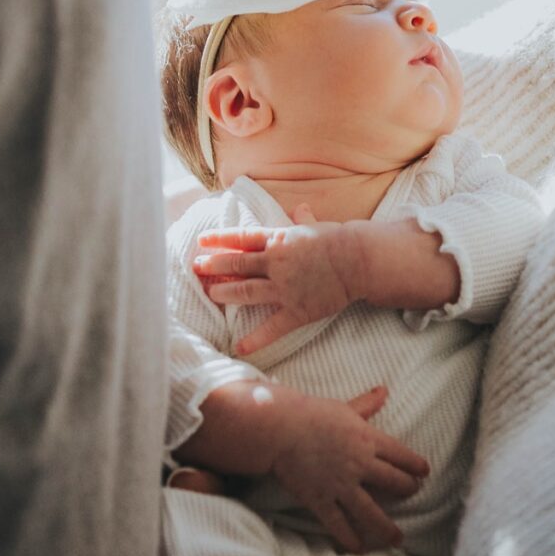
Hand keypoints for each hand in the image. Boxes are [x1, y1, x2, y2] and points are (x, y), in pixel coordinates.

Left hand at [195, 211, 362, 353]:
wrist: (357, 260)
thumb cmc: (338, 240)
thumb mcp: (316, 225)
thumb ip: (302, 219)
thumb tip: (299, 208)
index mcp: (279, 240)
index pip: (241, 238)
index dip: (218, 240)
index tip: (201, 241)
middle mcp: (275, 263)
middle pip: (236, 264)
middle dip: (213, 266)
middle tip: (197, 267)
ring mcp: (284, 288)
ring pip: (245, 291)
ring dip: (224, 293)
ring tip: (210, 294)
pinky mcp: (296, 310)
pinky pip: (271, 328)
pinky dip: (255, 339)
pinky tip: (239, 347)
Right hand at [273, 386, 427, 554]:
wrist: (279, 429)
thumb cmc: (309, 413)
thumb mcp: (343, 407)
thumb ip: (366, 404)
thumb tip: (384, 390)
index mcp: (368, 439)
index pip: (402, 456)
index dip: (416, 466)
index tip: (423, 473)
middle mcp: (360, 465)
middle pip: (394, 483)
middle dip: (407, 490)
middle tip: (412, 494)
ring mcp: (341, 485)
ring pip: (372, 512)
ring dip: (387, 528)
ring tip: (397, 538)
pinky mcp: (321, 500)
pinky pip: (339, 524)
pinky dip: (349, 539)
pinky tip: (358, 548)